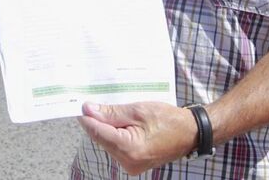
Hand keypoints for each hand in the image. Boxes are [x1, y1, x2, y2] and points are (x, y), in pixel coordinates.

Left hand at [77, 101, 196, 175]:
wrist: (189, 133)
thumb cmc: (168, 120)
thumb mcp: (138, 110)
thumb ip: (112, 113)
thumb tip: (88, 110)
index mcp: (129, 148)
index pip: (98, 132)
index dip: (87, 118)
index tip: (79, 106)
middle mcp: (128, 162)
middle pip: (102, 138)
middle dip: (98, 121)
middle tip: (98, 103)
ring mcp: (131, 165)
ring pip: (108, 143)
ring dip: (108, 128)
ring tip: (118, 112)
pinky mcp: (133, 164)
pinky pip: (117, 147)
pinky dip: (116, 134)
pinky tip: (123, 123)